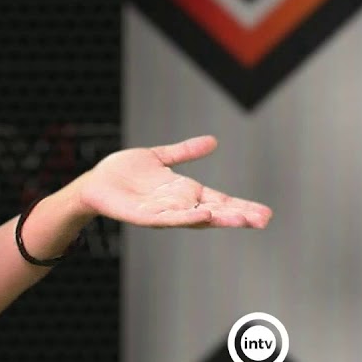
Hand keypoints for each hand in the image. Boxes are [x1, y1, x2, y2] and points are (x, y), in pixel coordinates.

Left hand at [73, 135, 271, 228]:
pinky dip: (187, 218)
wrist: (95, 182)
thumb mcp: (160, 158)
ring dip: (219, 219)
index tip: (266, 213)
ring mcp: (164, 213)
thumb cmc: (124, 172)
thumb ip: (185, 152)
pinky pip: (169, 219)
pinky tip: (203, 216)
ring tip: (242, 220)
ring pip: (196, 218)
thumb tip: (213, 141)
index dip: (241, 207)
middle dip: (238, 216)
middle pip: (214, 212)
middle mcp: (178, 205)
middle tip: (264, 220)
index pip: (220, 201)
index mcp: (185, 192)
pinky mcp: (146, 217)